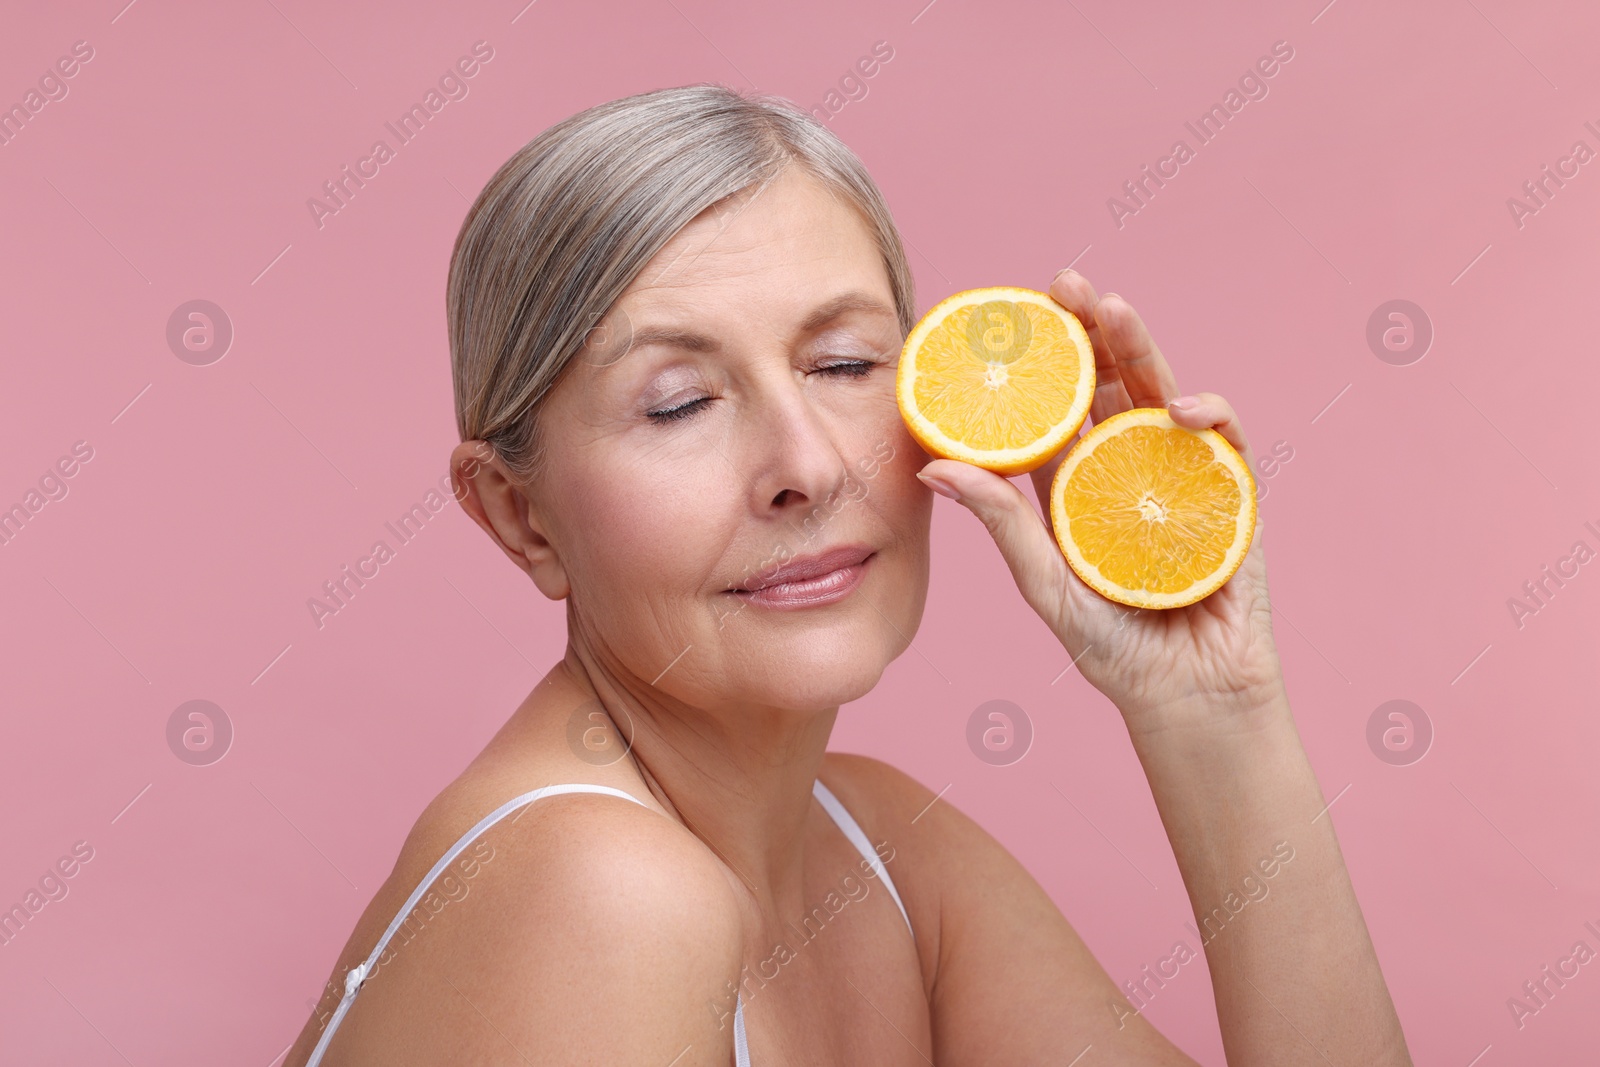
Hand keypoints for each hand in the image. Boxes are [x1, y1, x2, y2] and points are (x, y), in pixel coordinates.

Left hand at [915, 270, 1284, 731]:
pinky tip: (1179, 406)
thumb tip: (933, 467)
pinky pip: (1223, 441)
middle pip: (1110, 383)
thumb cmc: (1112, 650)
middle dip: (1093, 329)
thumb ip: (1001, 525)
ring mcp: (1182, 476)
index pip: (1056, 405)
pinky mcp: (1231, 495)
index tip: (1012, 314)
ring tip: (1116, 311)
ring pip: (1161, 395)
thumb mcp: (1044, 585)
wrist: (1188, 697)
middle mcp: (1127, 468)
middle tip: (1069, 284)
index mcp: (1076, 482)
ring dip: (1143, 349)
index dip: (1041, 358)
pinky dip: (1206, 414)